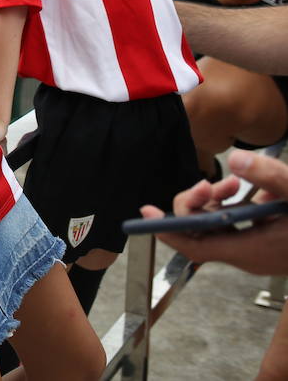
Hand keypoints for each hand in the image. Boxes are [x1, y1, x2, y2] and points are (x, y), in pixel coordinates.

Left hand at [137, 149, 287, 273]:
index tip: (147, 214)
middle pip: (202, 232)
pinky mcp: (263, 244)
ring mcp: (257, 252)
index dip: (169, 231)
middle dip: (197, 203)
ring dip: (217, 201)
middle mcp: (250, 256)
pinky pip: (234, 226)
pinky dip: (233, 206)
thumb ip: (269, 177)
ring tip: (235, 183)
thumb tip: (235, 159)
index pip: (196, 247)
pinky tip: (247, 191)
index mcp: (252, 250)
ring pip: (218, 226)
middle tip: (207, 183)